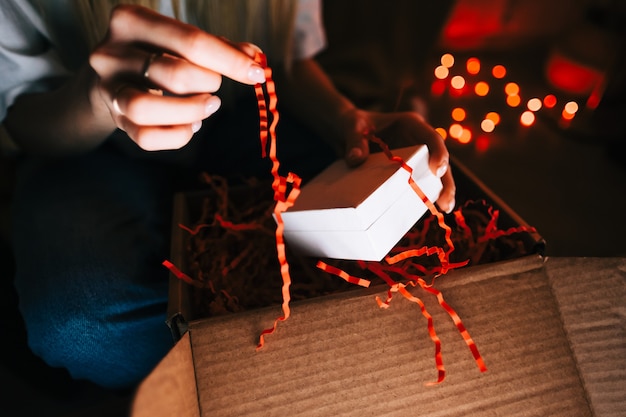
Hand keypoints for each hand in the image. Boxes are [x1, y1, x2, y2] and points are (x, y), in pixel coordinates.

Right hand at [88, 5, 266, 150]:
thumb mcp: (181, 41)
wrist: (112, 76)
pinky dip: (177, 136)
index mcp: (132, 20)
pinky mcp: (115, 118)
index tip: (257, 74)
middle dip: (208, 84)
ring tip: (208, 106)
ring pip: (145, 108)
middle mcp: (112, 52)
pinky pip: (146, 137)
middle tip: (216, 86)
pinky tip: (191, 126)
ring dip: (190, 112)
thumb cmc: (158, 53)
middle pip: (173, 74)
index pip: (190, 41)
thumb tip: (254, 57)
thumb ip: (218, 47)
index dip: (230, 61)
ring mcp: (109, 88)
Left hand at [339, 109, 455, 212]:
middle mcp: (418, 140)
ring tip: (445, 208)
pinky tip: (431, 209)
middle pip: (439, 160)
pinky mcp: (408, 169)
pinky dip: (425, 195)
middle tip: (446, 201)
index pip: (431, 138)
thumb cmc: (355, 124)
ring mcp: (415, 156)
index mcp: (410, 124)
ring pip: (434, 174)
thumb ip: (355, 140)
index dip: (438, 153)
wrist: (350, 131)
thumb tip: (355, 159)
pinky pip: (420, 182)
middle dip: (445, 180)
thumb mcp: (352, 126)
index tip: (437, 171)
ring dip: (442, 191)